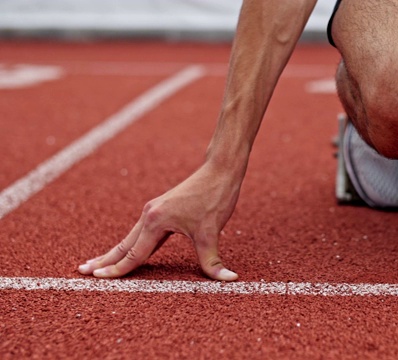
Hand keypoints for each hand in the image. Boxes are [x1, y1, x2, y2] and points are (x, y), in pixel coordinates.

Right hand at [78, 162, 241, 280]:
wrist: (220, 171)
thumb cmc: (214, 198)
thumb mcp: (212, 233)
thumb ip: (213, 260)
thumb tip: (229, 279)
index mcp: (156, 221)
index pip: (134, 254)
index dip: (117, 270)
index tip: (97, 279)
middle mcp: (150, 215)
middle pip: (124, 244)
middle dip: (104, 260)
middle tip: (81, 271)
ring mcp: (154, 210)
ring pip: (130, 237)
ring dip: (114, 252)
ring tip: (96, 264)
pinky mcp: (161, 209)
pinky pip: (141, 232)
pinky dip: (131, 244)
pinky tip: (128, 250)